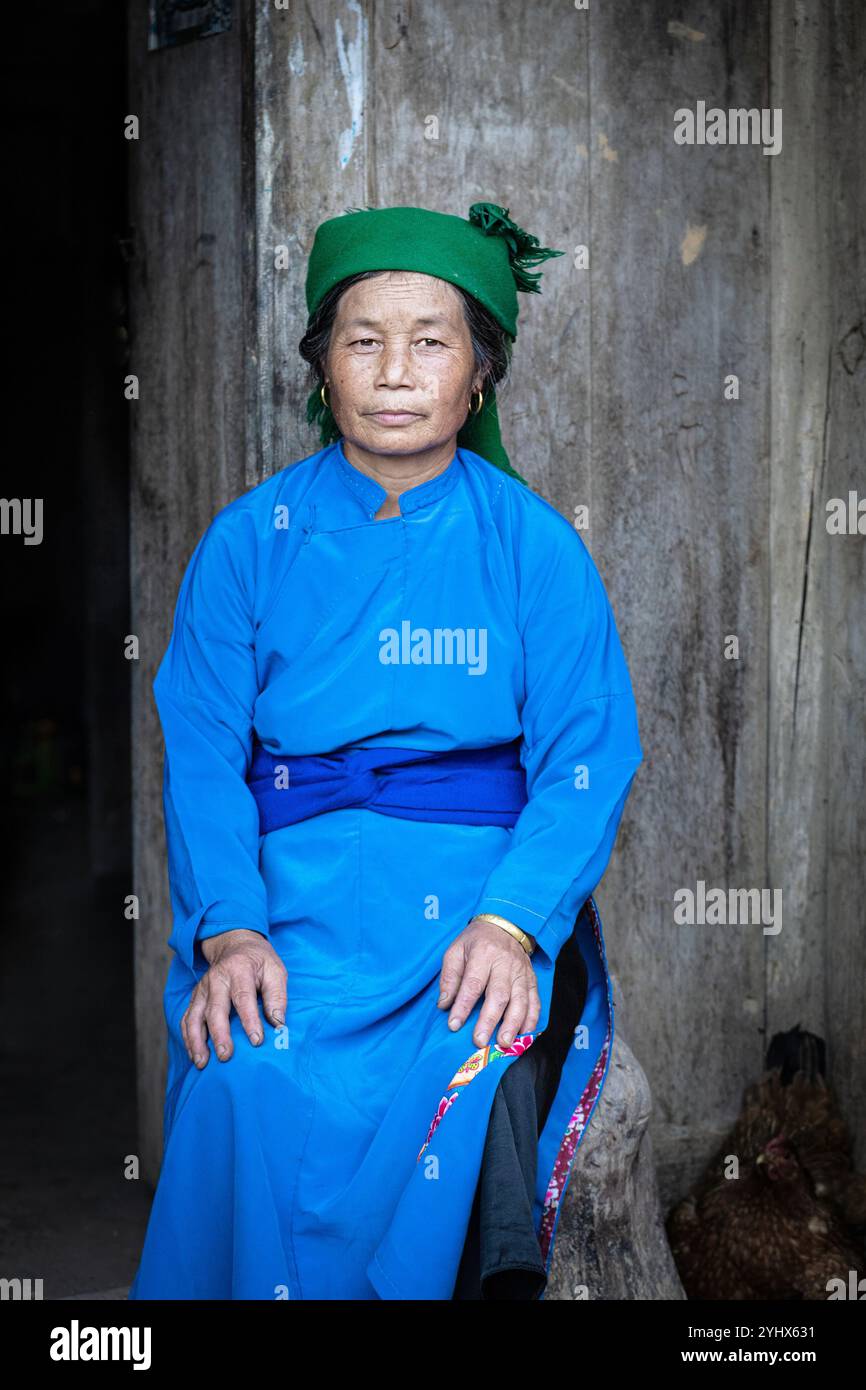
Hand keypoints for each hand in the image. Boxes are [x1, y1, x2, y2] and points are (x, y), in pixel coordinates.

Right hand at [181, 929, 287, 1068]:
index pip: (243, 997)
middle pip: (215, 1009)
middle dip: (220, 1034)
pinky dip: (188, 1037)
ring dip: (196, 1040)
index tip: (256, 1041)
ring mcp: (203, 988)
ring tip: (202, 1063)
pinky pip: (187, 1018)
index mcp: (239, 969)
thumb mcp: (275, 970)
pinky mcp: (196, 997)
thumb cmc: (259, 961)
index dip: (250, 1020)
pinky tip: (194, 1054)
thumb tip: (278, 1024)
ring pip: (195, 1016)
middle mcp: (217, 979)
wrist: (235, 943)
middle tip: (226, 1056)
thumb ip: (277, 996)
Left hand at [437, 917, 540, 1049]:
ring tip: (504, 1044)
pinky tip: (524, 1035)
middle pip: (499, 995)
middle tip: (480, 1042)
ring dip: (513, 1025)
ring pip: (520, 1001)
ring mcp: (521, 973)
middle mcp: (505, 964)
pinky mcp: (532, 980)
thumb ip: (449, 977)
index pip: (473, 983)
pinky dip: (531, 1020)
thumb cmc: (476, 942)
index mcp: (483, 954)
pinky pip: (535, 1001)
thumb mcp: (455, 950)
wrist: (506, 925)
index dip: (463, 1005)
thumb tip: (444, 1004)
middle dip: (489, 1020)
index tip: (454, 1025)